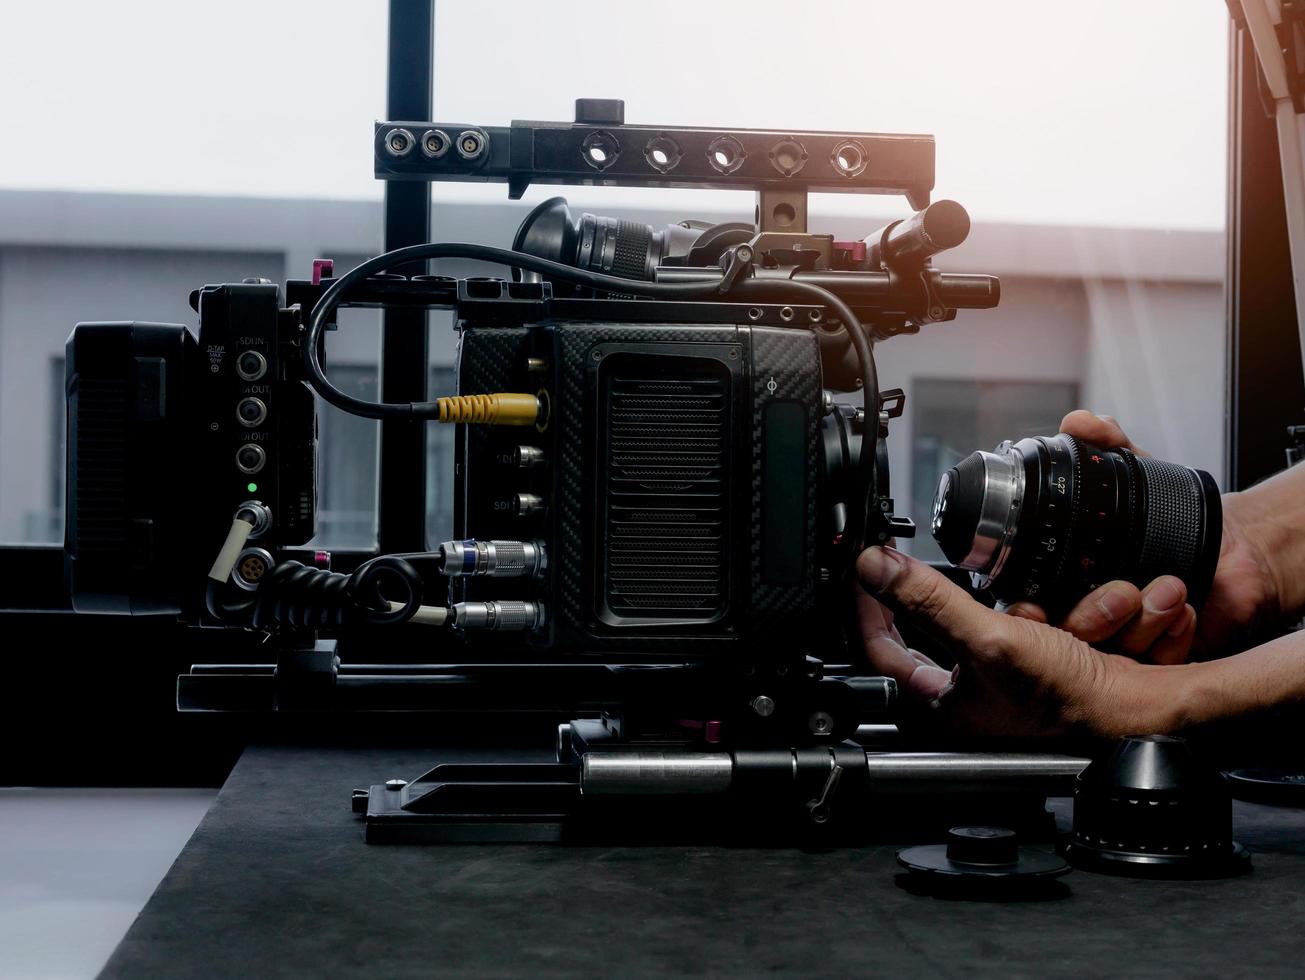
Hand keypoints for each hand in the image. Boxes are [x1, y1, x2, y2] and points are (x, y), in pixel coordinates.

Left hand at [856, 545, 1183, 738]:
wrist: (1161, 724)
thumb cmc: (1076, 711)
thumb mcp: (993, 642)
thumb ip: (929, 600)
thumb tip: (875, 567)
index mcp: (946, 700)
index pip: (883, 648)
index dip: (873, 605)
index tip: (872, 566)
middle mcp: (984, 691)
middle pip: (976, 618)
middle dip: (1023, 604)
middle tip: (1040, 610)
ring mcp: (1031, 675)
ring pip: (1035, 611)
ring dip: (1078, 611)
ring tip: (1099, 629)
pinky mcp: (1073, 661)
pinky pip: (1074, 618)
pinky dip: (1104, 619)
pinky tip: (1125, 634)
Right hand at [1049, 411, 1278, 657]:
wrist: (1237, 553)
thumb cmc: (1177, 525)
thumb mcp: (1141, 477)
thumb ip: (1110, 446)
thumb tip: (1081, 422)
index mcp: (1062, 586)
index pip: (1026, 613)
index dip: (1026, 615)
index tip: (1034, 606)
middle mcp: (1085, 622)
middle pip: (1066, 641)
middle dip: (1092, 618)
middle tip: (1124, 592)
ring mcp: (1122, 650)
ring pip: (1111, 656)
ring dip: (1141, 624)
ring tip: (1170, 590)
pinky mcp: (1161, 667)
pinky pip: (1155, 666)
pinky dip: (1171, 639)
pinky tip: (1185, 613)